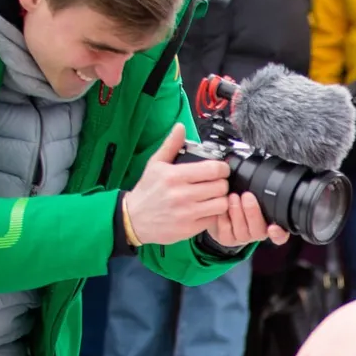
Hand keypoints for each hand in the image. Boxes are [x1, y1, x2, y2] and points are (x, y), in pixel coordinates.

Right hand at [123, 124, 232, 244]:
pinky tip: (205, 209)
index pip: (214, 169)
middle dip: (222, 184)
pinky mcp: (189, 228)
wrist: (132, 219)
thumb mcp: (155, 165)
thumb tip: (180, 127)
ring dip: (220, 199)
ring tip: (212, 197)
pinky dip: (213, 214)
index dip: (222, 169)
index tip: (220, 170)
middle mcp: (182, 194)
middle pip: (221, 186)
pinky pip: (213, 219)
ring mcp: (186, 213)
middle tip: (215, 184)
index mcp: (175, 176)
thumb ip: (171, 145)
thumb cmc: (147, 191)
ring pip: (221, 204)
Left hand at [206, 191, 289, 247]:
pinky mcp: (228, 239)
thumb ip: (260, 188)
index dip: (279, 233)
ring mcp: (243, 237)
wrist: (220, 207)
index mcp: (271, 222)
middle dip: (253, 212)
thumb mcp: (253, 190)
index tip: (273, 227)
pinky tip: (221, 207)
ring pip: (242, 231)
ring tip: (232, 197)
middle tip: (247, 195)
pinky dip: (223, 218)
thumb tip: (264, 169)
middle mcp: (258, 232)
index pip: (282, 235)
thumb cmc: (240, 196)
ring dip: (237, 213)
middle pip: (260, 230)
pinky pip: (226, 232)